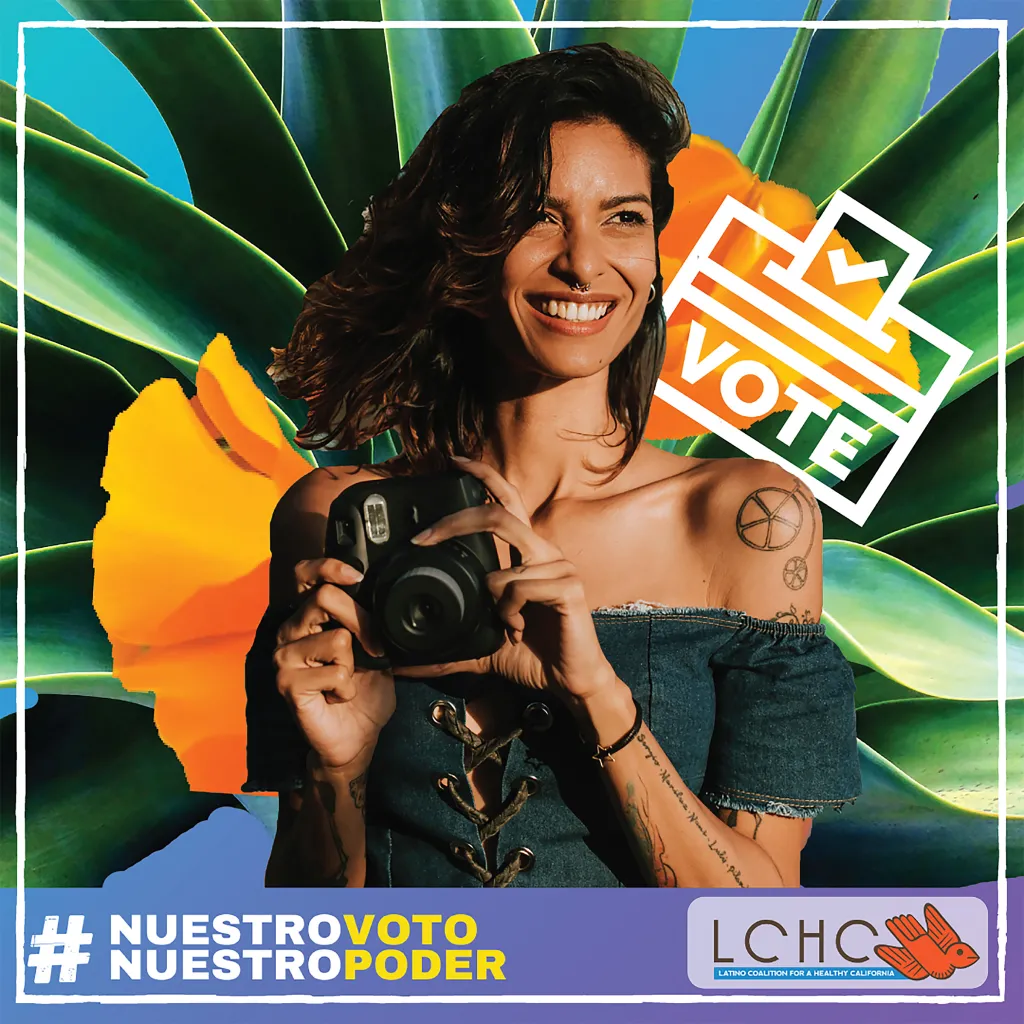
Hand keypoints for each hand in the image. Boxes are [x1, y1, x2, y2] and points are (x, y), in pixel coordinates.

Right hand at [273, 558, 395, 771]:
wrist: (356, 737)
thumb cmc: (364, 691)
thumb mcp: (376, 648)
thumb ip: (371, 621)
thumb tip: (380, 597)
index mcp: (308, 617)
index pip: (304, 574)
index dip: (328, 566)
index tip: (356, 576)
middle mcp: (290, 631)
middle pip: (324, 598)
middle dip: (361, 622)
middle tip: (372, 649)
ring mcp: (283, 656)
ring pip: (336, 638)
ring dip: (354, 664)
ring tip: (345, 680)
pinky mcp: (286, 682)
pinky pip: (334, 671)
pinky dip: (346, 687)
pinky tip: (336, 697)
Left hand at [400, 459, 616, 703]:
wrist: (570, 682)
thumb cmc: (532, 655)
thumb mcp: (482, 647)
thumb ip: (447, 650)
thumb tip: (404, 665)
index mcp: (527, 554)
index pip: (507, 500)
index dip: (483, 476)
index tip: (452, 462)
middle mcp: (544, 552)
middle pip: (499, 514)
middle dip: (456, 522)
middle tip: (423, 538)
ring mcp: (559, 567)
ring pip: (502, 569)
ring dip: (492, 602)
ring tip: (505, 625)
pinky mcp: (569, 587)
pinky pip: (520, 587)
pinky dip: (510, 612)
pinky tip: (519, 629)